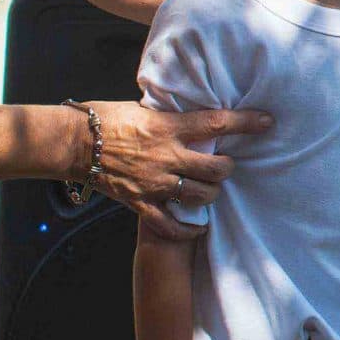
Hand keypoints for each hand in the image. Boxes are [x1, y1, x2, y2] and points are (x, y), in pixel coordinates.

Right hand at [90, 100, 270, 239]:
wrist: (71, 143)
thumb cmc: (104, 119)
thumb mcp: (142, 109)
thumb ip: (169, 118)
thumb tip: (190, 114)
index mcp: (168, 128)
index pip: (217, 123)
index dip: (247, 122)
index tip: (267, 121)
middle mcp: (166, 157)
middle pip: (216, 168)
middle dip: (227, 167)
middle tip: (225, 164)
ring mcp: (154, 183)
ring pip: (201, 196)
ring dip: (211, 194)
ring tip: (210, 189)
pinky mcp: (140, 203)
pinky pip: (171, 225)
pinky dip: (189, 230)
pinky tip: (199, 228)